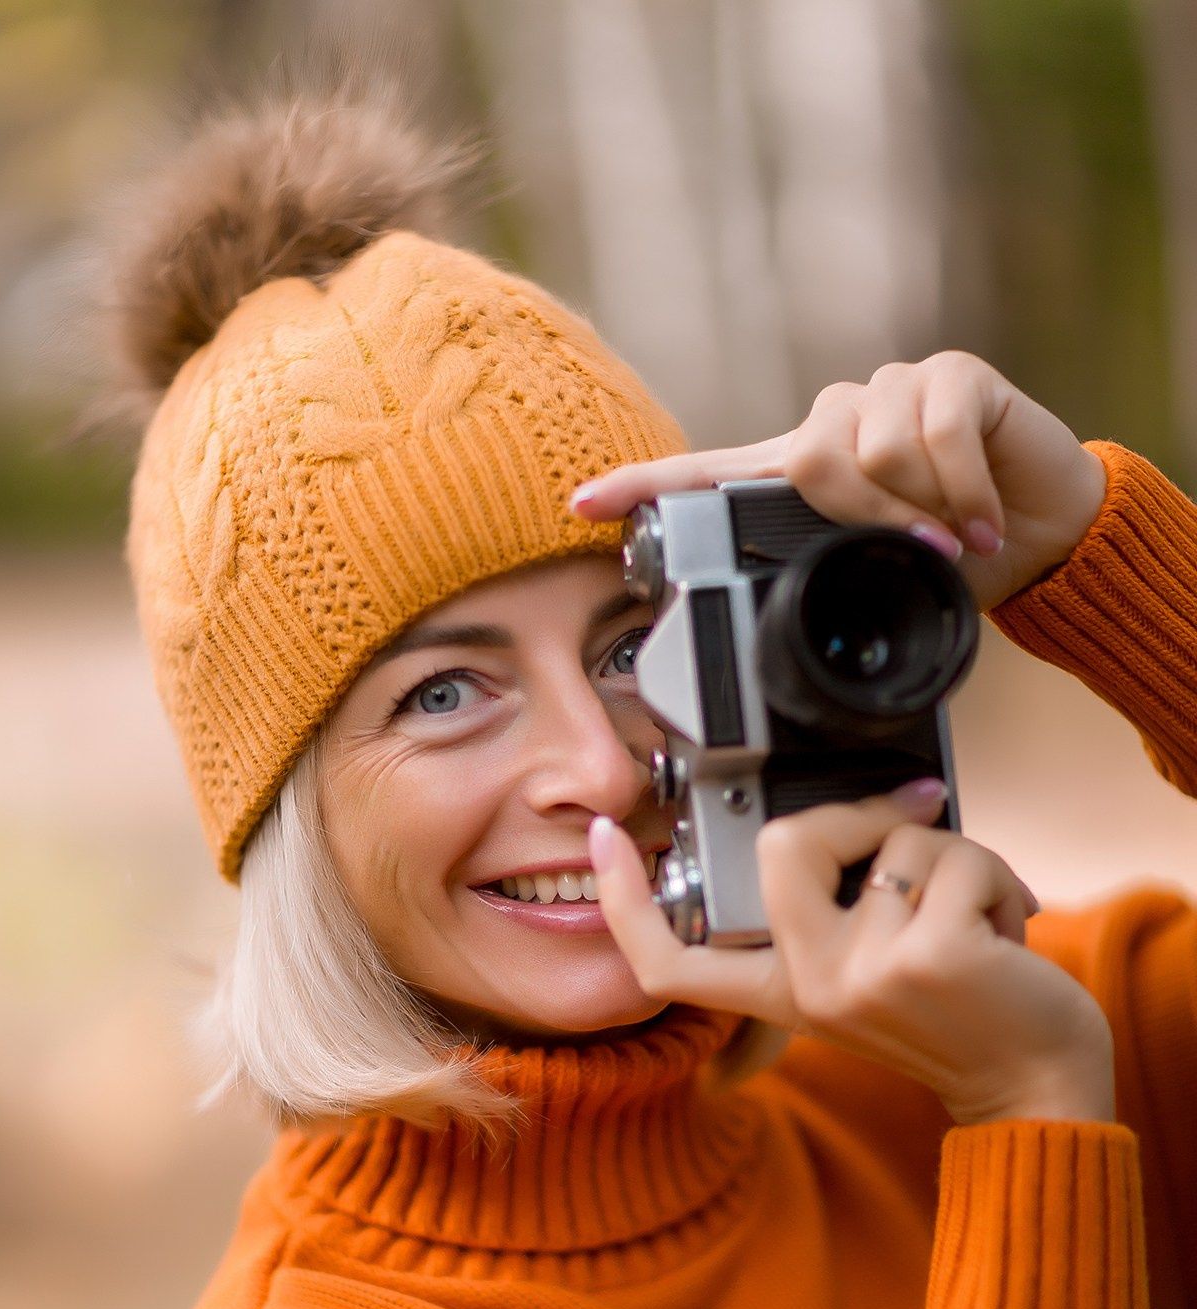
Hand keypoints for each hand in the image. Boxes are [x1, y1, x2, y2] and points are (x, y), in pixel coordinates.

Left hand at [571, 352, 1106, 610]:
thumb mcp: (885, 578)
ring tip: (957, 536)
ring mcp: (892, 391)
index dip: (645, 489)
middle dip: (864, 526)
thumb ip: (832, 576)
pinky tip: (983, 517)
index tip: (580, 505)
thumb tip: (792, 611)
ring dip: (920, 511)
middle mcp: (837, 423)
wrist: (1049, 531)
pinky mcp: (952, 376)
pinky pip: (935, 432)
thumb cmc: (959, 556)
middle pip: (809, 465)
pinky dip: (962, 490)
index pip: (709, 473)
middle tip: (919, 555)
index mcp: (804, 474)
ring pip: (873, 451)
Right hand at [588, 785, 1114, 1126]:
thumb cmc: (973, 1019)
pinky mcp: (929, 957)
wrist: (1039, 1089)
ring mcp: (864, 974)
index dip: (626, 899)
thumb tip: (855, 820)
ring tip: (978, 920)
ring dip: (961, 862)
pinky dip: (998, 878)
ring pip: (898, 843)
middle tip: (909, 825)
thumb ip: (838, 918)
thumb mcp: (873, 978)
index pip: (671, 962)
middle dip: (855, 812)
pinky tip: (1007, 930)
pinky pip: (958, 859)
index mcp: (785, 993)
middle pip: (782, 848)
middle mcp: (811, 988)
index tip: (604, 838)